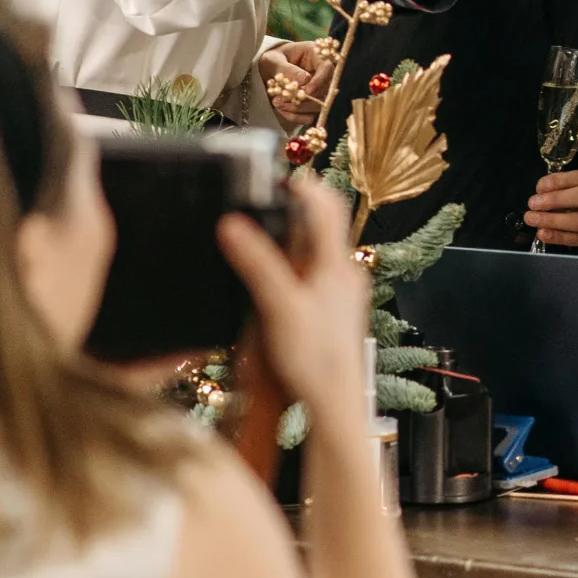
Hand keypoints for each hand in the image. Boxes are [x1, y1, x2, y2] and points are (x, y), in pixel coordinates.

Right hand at [217, 176, 370, 419]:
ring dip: (288, 242)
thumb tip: (233, 223)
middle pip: (319, 227)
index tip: (276, 174)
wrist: (335, 402)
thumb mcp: (278, 306)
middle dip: (289, 213)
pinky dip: (291, 268)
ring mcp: (341, 293)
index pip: (326, 206)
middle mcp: (344, 273)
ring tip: (257, 240)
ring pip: (315, 253)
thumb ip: (257, 263)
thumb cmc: (315, 359)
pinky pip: (312, 276)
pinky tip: (270, 283)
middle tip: (257, 205)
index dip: (302, 184)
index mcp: (336, 264)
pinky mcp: (333, 311)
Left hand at [259, 38, 334, 127]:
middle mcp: (322, 73)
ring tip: (277, 103)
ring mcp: (319, 90)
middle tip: (282, 100)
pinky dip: (296, 116)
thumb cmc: (272, 59)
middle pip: (325, 90)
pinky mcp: (312, 104)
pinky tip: (281, 110)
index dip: (320, 81)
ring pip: (319, 106)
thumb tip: (305, 79)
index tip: (306, 91)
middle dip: (304, 99)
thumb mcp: (273, 60)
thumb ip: (286, 68)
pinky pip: (310, 116)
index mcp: (316, 55)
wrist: (268, 69)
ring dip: (298, 108)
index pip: (327, 68)